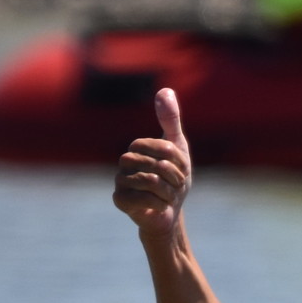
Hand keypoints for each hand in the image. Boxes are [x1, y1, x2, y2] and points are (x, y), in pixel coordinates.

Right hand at [112, 88, 192, 242]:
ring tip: (168, 196)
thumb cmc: (173, 179)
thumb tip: (165, 89)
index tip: (182, 170)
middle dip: (175, 178)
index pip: (163, 148)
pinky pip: (143, 199)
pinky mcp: (119, 200)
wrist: (169, 212)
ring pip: (151, 182)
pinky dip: (160, 204)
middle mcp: (125, 162)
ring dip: (169, 192)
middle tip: (176, 186)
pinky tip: (159, 206)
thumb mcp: (177, 148)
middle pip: (156, 165)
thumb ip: (170, 120)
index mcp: (137, 147)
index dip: (178, 162)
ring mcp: (120, 181)